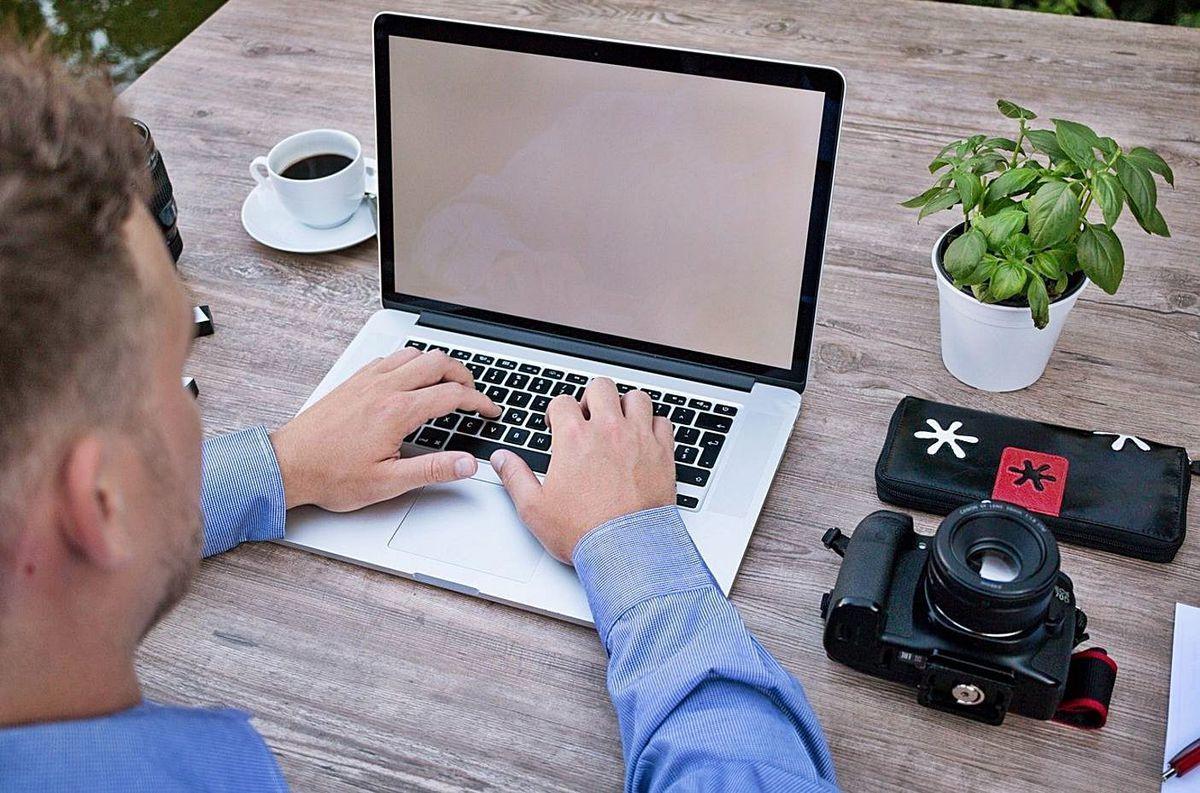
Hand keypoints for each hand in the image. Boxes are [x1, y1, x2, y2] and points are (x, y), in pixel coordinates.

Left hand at [270, 348, 500, 510]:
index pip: (452, 395)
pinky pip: (390, 357)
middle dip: (463, 375)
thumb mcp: (389, 482)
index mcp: (397, 411)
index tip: (489, 411)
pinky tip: (409, 379)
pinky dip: (409, 362)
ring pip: (413, 353)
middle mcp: (383, 388)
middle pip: (437, 362)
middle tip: (473, 394)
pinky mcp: (353, 381)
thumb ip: (433, 469)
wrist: (288, 464)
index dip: (479, 402)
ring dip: (437, 364)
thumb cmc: (331, 475)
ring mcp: (367, 380)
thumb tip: (466, 463)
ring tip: (447, 382)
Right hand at [490, 378, 675, 562]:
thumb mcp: (535, 508)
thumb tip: (502, 460)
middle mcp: (608, 430)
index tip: (558, 424)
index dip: (556, 411)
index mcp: (574, 438)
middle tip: (589, 417)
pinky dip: (654, 425)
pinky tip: (646, 438)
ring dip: (625, 405)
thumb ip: (515, 477)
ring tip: (619, 421)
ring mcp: (639, 439)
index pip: (562, 401)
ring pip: (636, 398)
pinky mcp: (663, 453)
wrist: (627, 550)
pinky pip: (663, 422)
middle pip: (600, 387)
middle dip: (591, 398)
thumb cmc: (585, 531)